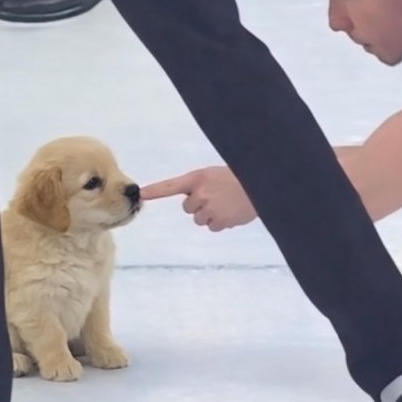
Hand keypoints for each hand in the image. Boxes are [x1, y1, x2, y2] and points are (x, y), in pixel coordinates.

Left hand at [140, 166, 256, 230]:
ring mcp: (209, 208)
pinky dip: (221, 222)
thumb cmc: (238, 178)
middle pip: (188, 208)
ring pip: (200, 219)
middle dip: (199, 205)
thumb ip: (199, 185)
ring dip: (210, 214)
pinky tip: (231, 212)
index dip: (155, 190)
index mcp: (198, 178)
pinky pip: (213, 226)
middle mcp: (200, 193)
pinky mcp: (220, 221)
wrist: (261, 185)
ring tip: (226, 204)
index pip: (171, 186)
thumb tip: (191, 199)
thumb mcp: (214, 175)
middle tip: (216, 197)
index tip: (140, 194)